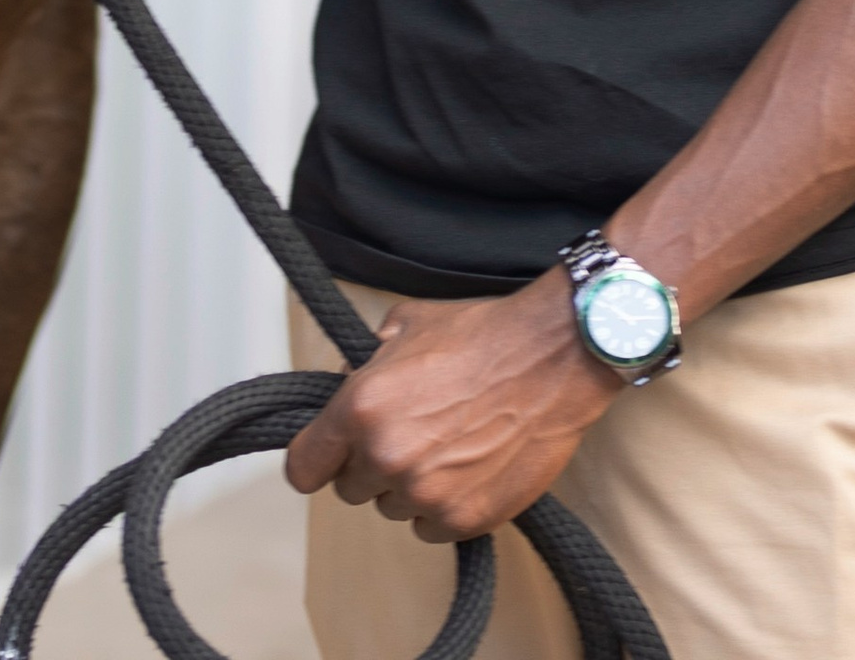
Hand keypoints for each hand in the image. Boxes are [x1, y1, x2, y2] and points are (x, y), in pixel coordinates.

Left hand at [284, 273, 616, 543]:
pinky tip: (465, 469)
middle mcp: (386, 456)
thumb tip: (347, 386)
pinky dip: (441, 506)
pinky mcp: (464, 520)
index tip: (323, 459)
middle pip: (349, 489)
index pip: (304, 466)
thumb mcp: (404, 325)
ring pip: (391, 509)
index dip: (313, 461)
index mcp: (360, 408)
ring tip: (443, 446)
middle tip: (405, 435)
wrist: (551, 358)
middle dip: (368, 464)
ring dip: (407, 486)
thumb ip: (365, 362)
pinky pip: (429, 528)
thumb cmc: (480, 334)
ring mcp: (425, 494)